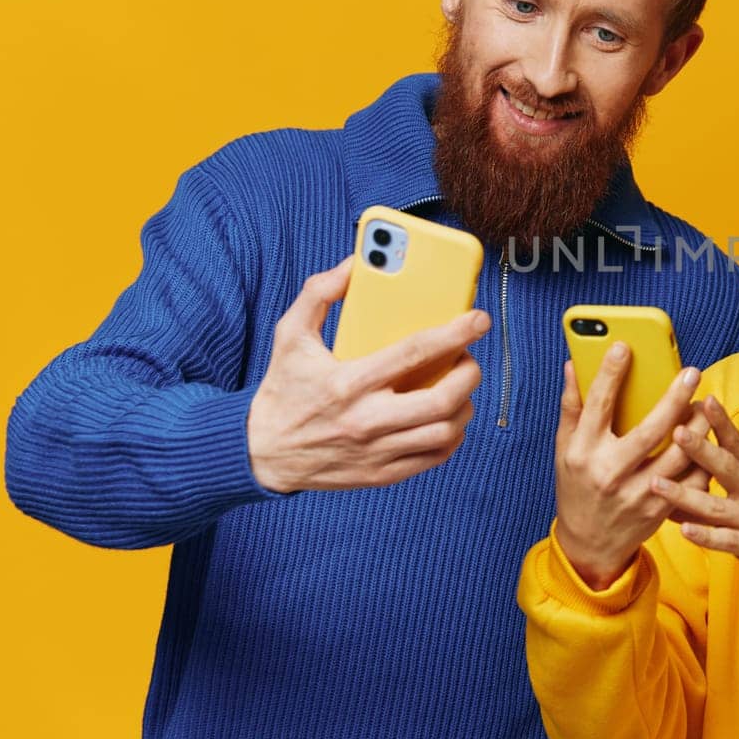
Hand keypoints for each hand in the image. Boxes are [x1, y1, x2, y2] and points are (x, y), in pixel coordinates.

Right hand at [246, 257, 490, 492]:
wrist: (261, 453)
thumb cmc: (283, 389)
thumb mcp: (290, 336)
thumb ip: (318, 294)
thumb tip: (353, 265)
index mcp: (348, 382)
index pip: (415, 353)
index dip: (455, 334)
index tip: (478, 320)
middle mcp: (367, 420)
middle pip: (442, 400)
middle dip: (470, 373)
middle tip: (468, 357)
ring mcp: (377, 451)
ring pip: (446, 431)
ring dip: (465, 405)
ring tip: (460, 387)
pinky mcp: (382, 474)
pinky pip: (435, 457)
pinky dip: (453, 435)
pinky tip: (448, 417)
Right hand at [553, 344, 709, 589]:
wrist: (589, 545)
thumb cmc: (577, 487)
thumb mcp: (565, 449)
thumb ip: (572, 407)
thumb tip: (575, 364)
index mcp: (583, 452)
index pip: (597, 405)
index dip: (611, 374)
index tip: (624, 346)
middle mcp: (609, 473)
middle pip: (649, 429)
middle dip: (674, 398)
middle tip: (692, 373)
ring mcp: (637, 494)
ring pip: (678, 455)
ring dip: (698, 427)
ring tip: (706, 404)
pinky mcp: (659, 510)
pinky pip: (690, 481)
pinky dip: (703, 459)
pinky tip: (709, 440)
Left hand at [651, 395, 738, 556]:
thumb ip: (715, 461)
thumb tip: (679, 433)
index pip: (734, 441)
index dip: (720, 421)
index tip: (704, 400)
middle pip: (725, 467)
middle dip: (701, 450)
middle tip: (677, 432)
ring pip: (715, 506)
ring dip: (684, 495)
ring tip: (656, 483)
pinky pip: (723, 540)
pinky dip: (704, 536)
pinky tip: (683, 530)